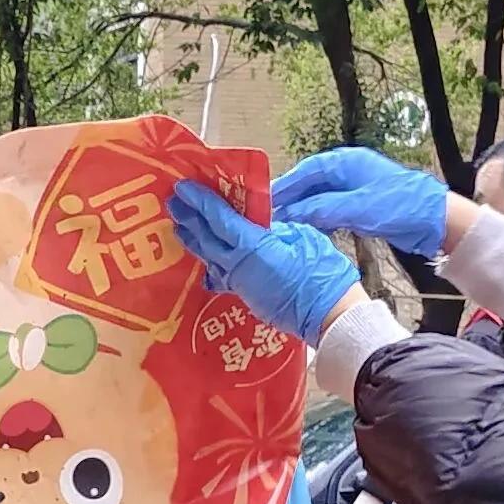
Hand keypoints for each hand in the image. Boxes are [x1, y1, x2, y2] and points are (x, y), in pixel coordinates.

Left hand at [170, 180, 358, 341]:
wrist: (329, 315)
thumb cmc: (323, 274)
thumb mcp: (301, 237)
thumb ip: (275, 229)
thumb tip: (261, 226)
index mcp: (252, 247)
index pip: (218, 220)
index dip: (200, 202)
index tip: (183, 188)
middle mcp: (238, 267)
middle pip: (205, 239)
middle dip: (188, 218)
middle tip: (173, 201)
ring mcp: (239, 284)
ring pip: (208, 258)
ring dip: (193, 239)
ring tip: (179, 225)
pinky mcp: (245, 296)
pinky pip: (219, 273)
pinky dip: (208, 258)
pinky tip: (205, 253)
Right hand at [272, 146, 455, 254]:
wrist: (434, 218)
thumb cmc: (399, 206)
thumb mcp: (356, 208)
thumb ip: (323, 208)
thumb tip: (293, 213)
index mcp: (347, 162)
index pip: (307, 171)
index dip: (285, 185)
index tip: (265, 199)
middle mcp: (349, 170)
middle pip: (311, 183)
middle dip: (291, 199)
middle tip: (270, 215)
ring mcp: (356, 187)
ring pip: (321, 197)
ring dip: (304, 210)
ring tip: (285, 225)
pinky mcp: (363, 204)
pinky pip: (333, 208)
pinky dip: (320, 217)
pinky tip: (310, 229)